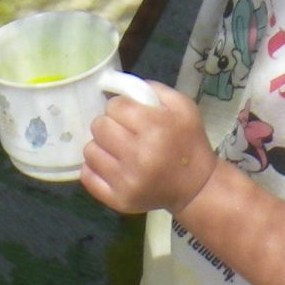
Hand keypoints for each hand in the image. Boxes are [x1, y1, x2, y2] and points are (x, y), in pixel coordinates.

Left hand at [81, 86, 217, 215]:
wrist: (196, 187)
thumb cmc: (187, 142)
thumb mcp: (183, 107)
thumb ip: (152, 89)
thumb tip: (116, 83)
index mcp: (156, 128)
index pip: (115, 106)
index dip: (121, 107)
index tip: (132, 116)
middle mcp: (140, 156)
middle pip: (99, 126)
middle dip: (110, 125)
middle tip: (124, 132)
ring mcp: (127, 181)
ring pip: (90, 150)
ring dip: (102, 146)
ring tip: (118, 149)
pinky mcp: (119, 200)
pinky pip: (87, 176)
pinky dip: (95, 168)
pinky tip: (111, 165)